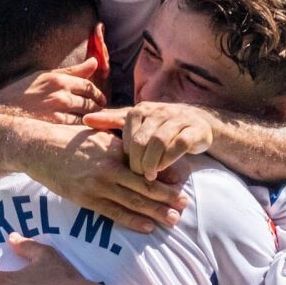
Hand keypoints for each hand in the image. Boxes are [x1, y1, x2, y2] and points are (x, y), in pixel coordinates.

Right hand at [0, 57, 104, 124]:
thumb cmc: (20, 95)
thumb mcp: (43, 77)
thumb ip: (71, 71)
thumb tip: (95, 61)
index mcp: (57, 79)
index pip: (88, 85)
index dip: (97, 95)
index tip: (99, 101)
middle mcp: (60, 93)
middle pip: (91, 101)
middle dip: (98, 108)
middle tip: (99, 114)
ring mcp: (59, 110)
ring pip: (87, 115)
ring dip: (93, 120)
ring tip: (93, 125)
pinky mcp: (56, 126)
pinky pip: (78, 128)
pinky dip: (84, 130)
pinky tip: (83, 134)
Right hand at [20, 125, 187, 232]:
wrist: (39, 148)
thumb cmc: (71, 139)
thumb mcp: (100, 134)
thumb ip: (121, 146)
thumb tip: (146, 156)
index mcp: (115, 149)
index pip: (147, 164)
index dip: (166, 174)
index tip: (182, 181)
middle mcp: (109, 168)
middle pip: (145, 186)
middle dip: (167, 197)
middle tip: (185, 204)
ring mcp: (97, 185)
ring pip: (133, 202)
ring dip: (156, 212)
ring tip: (173, 219)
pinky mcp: (86, 199)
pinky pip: (114, 214)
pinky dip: (133, 221)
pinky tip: (148, 227)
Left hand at [82, 103, 215, 179]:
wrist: (199, 122)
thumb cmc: (161, 125)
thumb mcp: (136, 122)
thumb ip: (112, 120)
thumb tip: (86, 120)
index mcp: (142, 109)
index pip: (128, 127)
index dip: (125, 148)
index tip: (124, 163)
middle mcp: (160, 111)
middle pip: (143, 137)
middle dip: (137, 159)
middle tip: (135, 175)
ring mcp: (178, 119)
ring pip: (160, 141)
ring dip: (152, 161)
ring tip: (148, 175)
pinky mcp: (194, 130)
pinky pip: (180, 144)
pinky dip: (170, 159)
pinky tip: (163, 169)